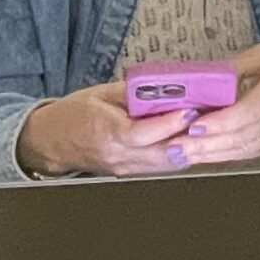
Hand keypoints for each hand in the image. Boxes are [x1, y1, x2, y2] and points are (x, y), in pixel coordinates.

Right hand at [17, 83, 202, 176]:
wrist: (50, 141)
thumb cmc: (73, 115)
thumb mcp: (101, 94)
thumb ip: (133, 94)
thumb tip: (163, 87)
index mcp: (108, 132)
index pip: (144, 133)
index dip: (170, 124)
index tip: (190, 111)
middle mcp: (118, 156)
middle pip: (162, 154)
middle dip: (189, 139)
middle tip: (209, 121)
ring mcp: (124, 168)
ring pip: (165, 165)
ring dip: (187, 149)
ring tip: (205, 131)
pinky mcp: (128, 172)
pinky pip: (158, 167)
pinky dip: (176, 156)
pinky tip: (189, 142)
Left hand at [177, 45, 259, 164]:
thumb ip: (241, 65)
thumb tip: (210, 73)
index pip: (246, 114)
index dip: (220, 123)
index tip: (195, 125)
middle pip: (238, 137)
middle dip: (204, 144)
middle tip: (174, 146)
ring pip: (240, 150)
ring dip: (209, 154)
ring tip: (180, 154)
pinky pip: (247, 153)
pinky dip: (223, 155)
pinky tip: (202, 155)